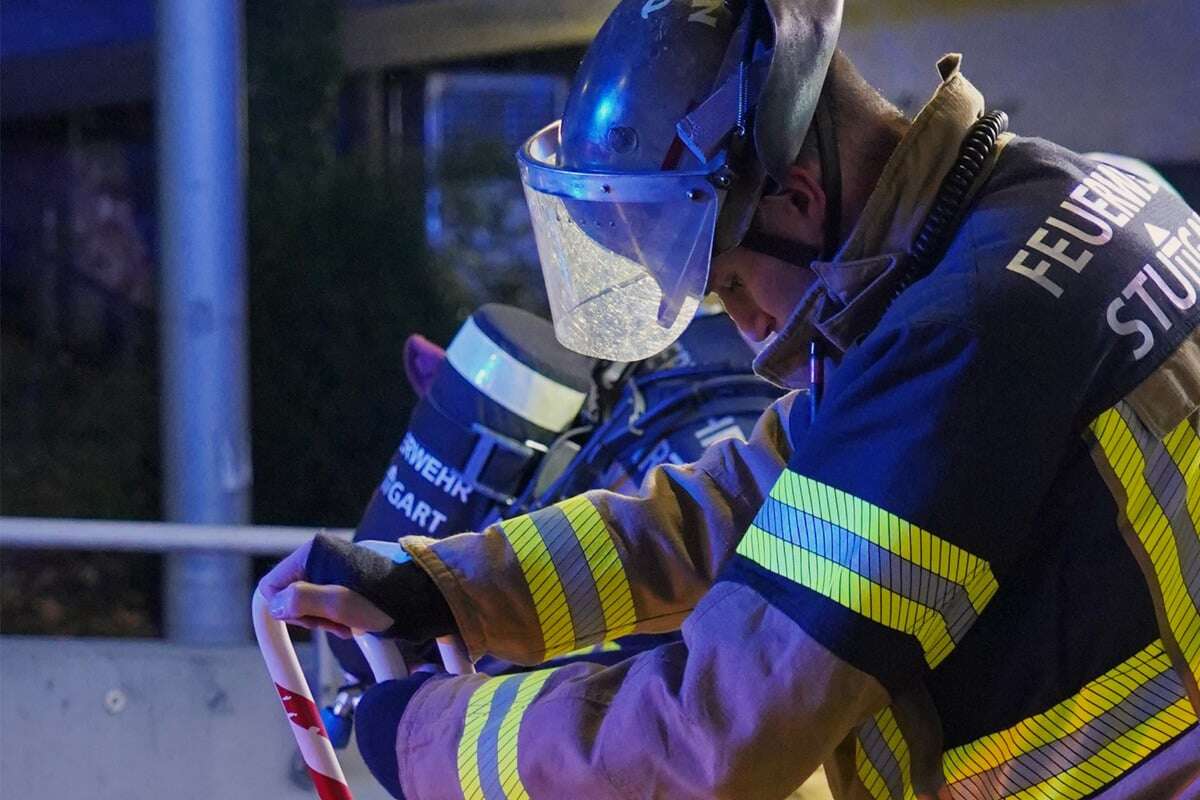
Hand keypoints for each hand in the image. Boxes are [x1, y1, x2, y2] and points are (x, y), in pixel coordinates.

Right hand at [258, 537, 395, 637]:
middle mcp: (323, 553)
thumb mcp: (339, 605)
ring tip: (351, 623)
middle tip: (337, 624)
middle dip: (310, 616)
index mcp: (314, 551)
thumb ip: (301, 601)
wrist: (425, 595)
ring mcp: (337, 564)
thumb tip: (275, 604)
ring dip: (327, 618)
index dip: (285, 610)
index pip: (272, 585)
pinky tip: (358, 621)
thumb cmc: (386, 599)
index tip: (311, 622)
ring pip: (312, 600)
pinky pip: (331, 598)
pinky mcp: (350, 575)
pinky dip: (340, 614)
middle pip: (292, 594)